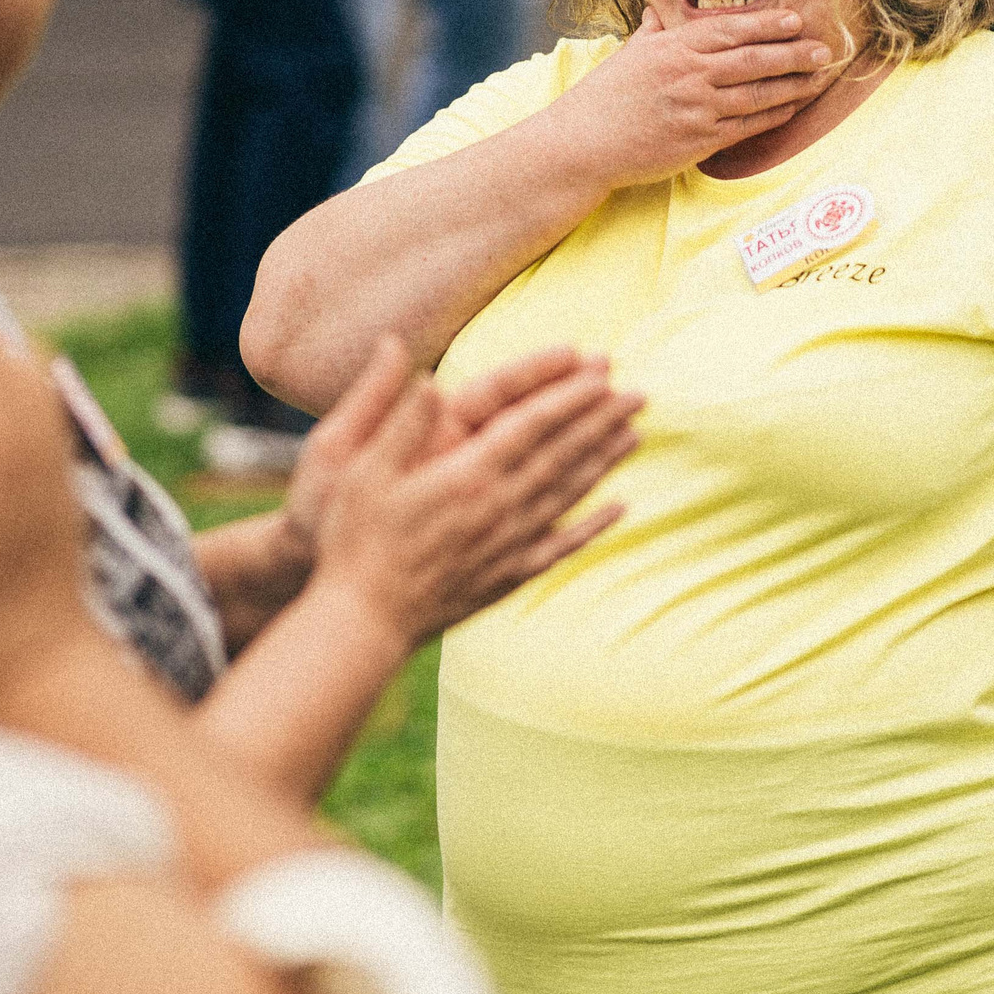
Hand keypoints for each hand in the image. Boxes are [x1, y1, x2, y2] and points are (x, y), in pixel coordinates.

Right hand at [303, 337, 641, 643]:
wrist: (363, 622)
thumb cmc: (353, 541)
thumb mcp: (359, 471)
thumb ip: (401, 423)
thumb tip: (430, 376)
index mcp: (466, 475)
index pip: (531, 424)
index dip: (570, 395)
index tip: (602, 371)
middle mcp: (498, 508)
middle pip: (561, 454)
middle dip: (601, 420)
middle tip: (639, 393)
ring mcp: (508, 545)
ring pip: (568, 494)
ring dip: (604, 461)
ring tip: (636, 433)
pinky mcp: (508, 576)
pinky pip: (562, 545)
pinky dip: (594, 525)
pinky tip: (621, 508)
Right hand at [552, 6, 834, 189]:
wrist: (582, 144)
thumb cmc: (604, 98)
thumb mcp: (628, 55)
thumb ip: (651, 33)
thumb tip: (656, 14)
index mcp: (673, 46)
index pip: (731, 29)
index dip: (768, 24)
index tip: (797, 19)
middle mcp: (688, 74)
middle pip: (753, 59)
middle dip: (794, 53)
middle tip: (825, 49)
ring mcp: (695, 108)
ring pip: (756, 93)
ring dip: (793, 84)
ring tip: (818, 77)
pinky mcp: (698, 140)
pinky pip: (746, 125)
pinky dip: (772, 115)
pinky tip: (791, 107)